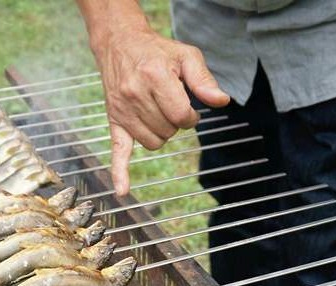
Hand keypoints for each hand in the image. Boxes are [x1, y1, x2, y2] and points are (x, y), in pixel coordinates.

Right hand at [91, 27, 229, 194]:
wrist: (120, 44)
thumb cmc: (156, 51)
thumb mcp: (186, 55)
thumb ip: (204, 80)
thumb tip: (221, 102)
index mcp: (155, 77)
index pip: (180, 116)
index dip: (190, 116)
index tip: (189, 108)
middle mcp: (135, 95)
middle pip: (167, 131)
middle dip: (176, 122)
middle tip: (171, 104)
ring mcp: (123, 111)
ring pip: (152, 143)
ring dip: (161, 133)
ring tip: (158, 114)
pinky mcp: (114, 121)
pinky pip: (117, 151)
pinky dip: (120, 172)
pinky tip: (122, 191)